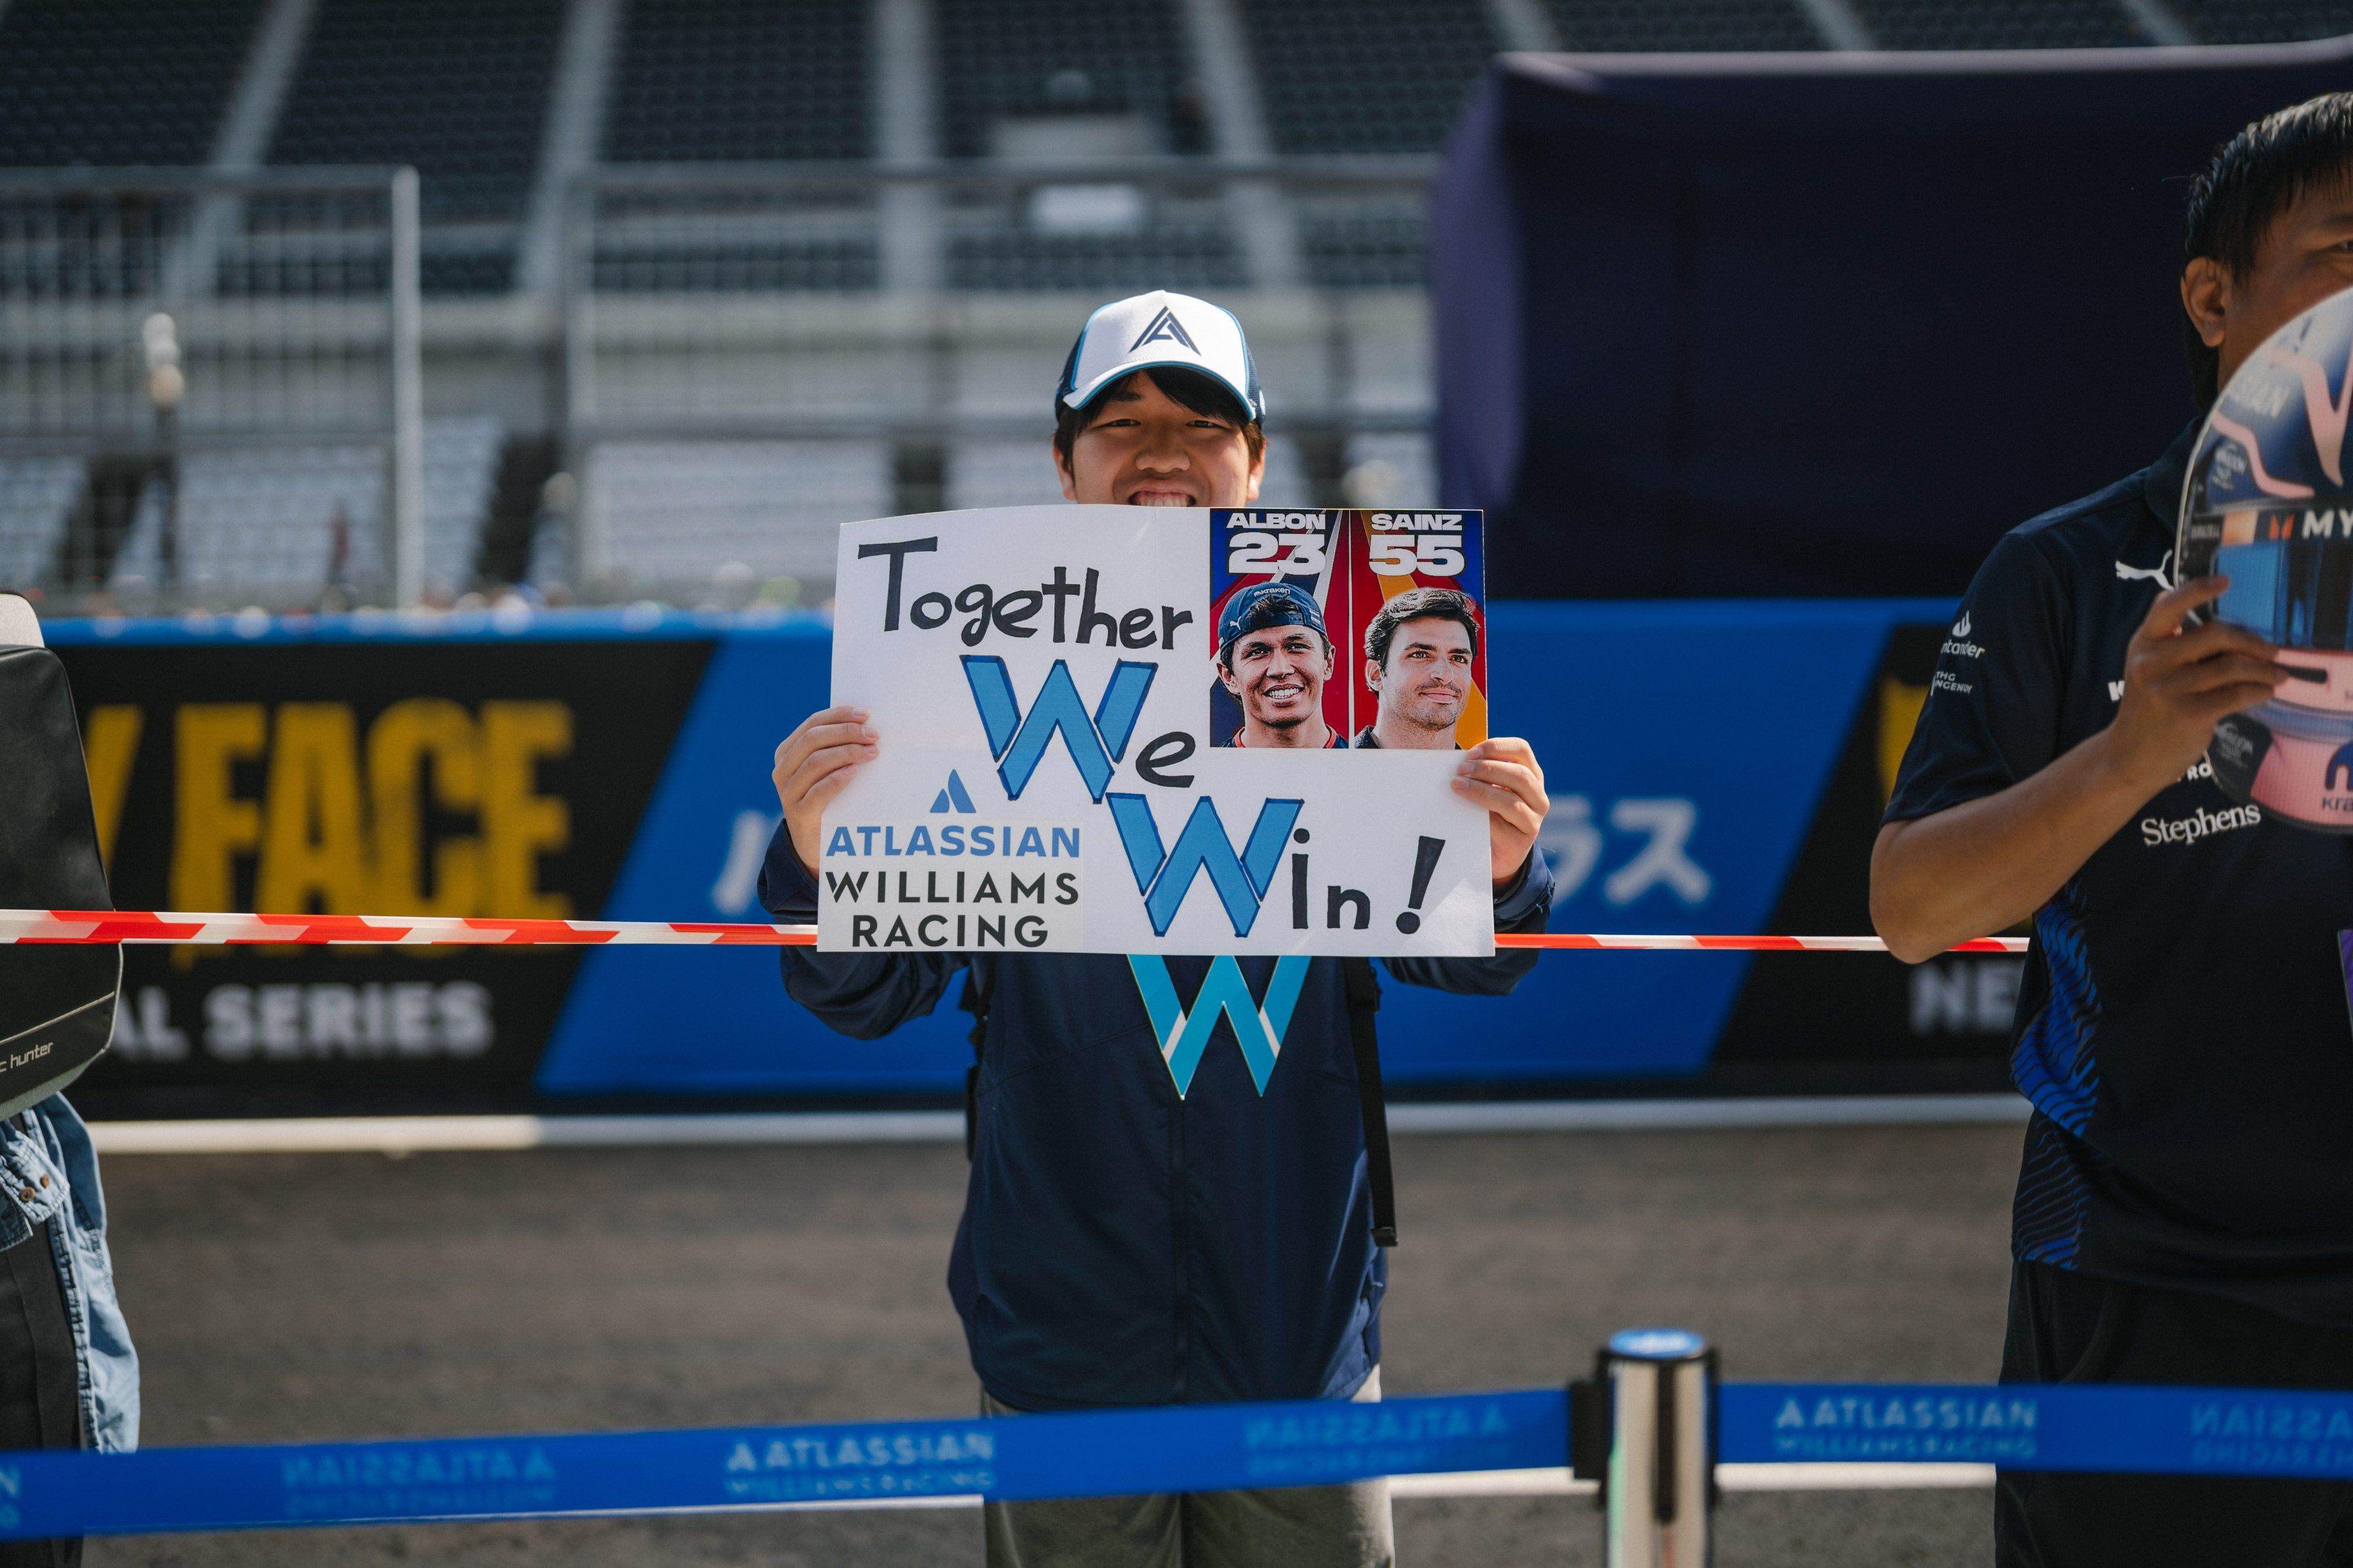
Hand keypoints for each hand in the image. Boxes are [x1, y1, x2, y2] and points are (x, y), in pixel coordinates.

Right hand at [773, 705, 876, 875]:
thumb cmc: (827, 799)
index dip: (839, 715)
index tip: (866, 714)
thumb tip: (864, 721)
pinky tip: (854, 772)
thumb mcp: (828, 769)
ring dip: (847, 753)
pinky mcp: (798, 813)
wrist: (815, 843)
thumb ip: (836, 747)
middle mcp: (783, 769)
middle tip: (874, 735)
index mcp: (788, 752)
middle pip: (813, 739)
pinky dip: (837, 778)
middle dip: (846, 732)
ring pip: (816, 762)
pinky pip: (817, 791)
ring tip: (872, 752)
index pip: (813, 723)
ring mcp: (788, 791)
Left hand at [1453, 737, 1547, 886]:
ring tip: (1458, 786)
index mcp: (1531, 774)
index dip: (1497, 747)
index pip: (1522, 750)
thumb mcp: (1489, 789)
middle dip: (1487, 768)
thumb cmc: (1489, 813)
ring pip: (1512, 800)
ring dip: (1482, 790)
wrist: (1496, 853)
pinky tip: (1466, 812)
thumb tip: (1457, 761)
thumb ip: (1481, 774)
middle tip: (1461, 770)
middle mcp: (1538, 795)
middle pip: (1519, 774)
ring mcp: (1534, 818)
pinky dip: (1483, 815)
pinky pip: (1502, 825)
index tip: (1471, 752)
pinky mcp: (1523, 839)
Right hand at [2103, 577, 2284, 796]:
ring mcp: (2167, 689)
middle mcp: (2150, 662)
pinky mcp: (2187, 714)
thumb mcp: (2148, 670)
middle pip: (2214, 634)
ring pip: (2232, 666)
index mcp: (2142, 644)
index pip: (2167, 606)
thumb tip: (2233, 630)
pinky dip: (2259, 692)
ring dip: (2264, 670)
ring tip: (2277, 676)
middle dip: (2252, 641)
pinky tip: (2265, 693)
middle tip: (2272, 652)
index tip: (2226, 581)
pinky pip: (2237, 694)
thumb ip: (2175, 646)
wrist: (2129, 757)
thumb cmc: (2149, 709)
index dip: (2197, 589)